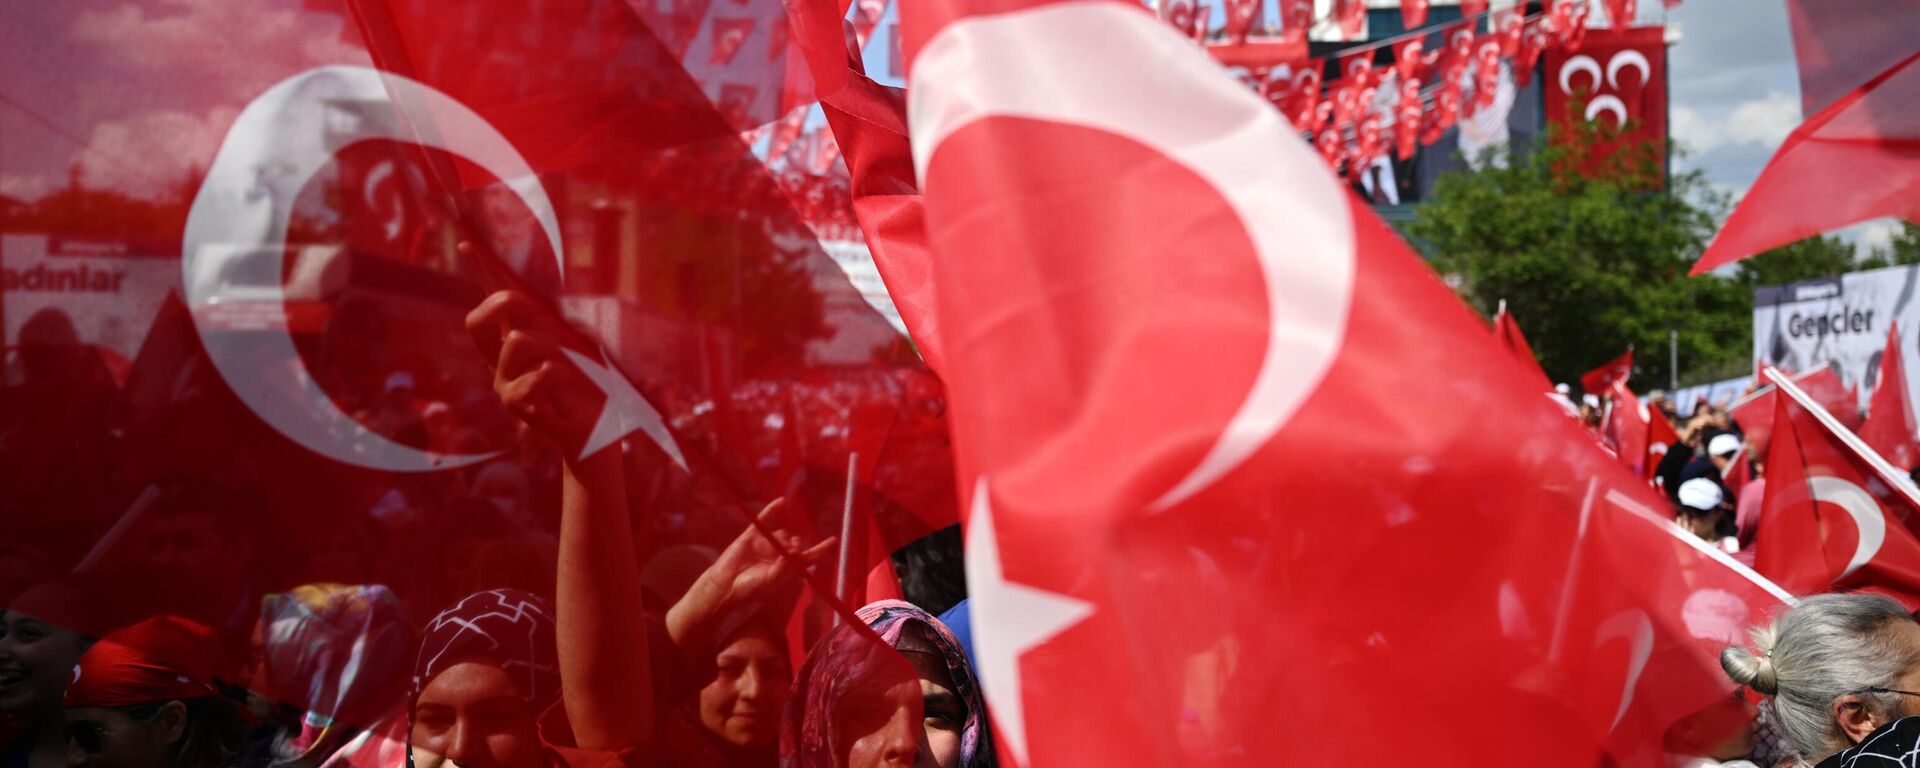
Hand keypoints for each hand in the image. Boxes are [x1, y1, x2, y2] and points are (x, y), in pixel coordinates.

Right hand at [466, 290, 598, 455]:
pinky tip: (567, 383)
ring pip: (517, 339)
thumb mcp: (574, 346)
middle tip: (546, 322)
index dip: (489, 292)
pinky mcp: (521, 406)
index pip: (481, 319)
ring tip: (567, 365)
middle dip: (508, 305)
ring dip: (549, 343)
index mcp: (510, 351)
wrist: (600, 432)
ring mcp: (507, 388)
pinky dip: (560, 371)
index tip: (489, 263)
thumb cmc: (589, 385)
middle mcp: (501, 368)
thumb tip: (546, 297)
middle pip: (476, 324)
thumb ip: (557, 323)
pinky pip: (539, 373)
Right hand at [668, 498, 834, 650]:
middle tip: (790, 550)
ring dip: (782, 539)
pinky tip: (781, 502)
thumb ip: (786, 566)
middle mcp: (777, 556)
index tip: (833, 540)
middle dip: (795, 545)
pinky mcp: (752, 536)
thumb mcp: (771, 581)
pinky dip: (772, 510)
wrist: (725, 587)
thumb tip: (797, 548)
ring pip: (782, 534)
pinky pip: (765, 520)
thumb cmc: (749, 589)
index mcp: (785, 569)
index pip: (807, 557)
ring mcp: (765, 544)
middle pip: (795, 543)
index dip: (820, 549)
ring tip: (773, 550)